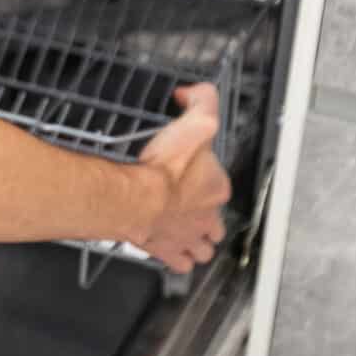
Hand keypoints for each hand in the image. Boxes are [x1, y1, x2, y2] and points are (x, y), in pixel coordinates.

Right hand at [137, 83, 232, 271]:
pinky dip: (179, 259)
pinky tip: (172, 250)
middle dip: (210, 218)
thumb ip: (202, 101)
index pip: (220, 180)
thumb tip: (195, 94)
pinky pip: (180, 262)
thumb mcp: (195, 121)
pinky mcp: (164, 249)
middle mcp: (206, 216)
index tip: (195, 163)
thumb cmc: (162, 168)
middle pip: (217, 220)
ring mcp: (186, 235)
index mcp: (216, 187)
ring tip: (191, 234)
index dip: (210, 172)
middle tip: (196, 207)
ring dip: (200, 242)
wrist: (135, 198)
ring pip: (204, 247)